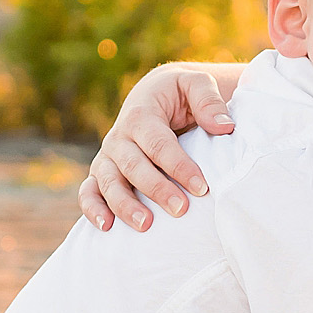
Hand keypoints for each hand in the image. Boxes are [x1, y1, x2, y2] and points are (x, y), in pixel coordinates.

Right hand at [79, 64, 236, 231]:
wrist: (153, 96)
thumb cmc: (179, 94)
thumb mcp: (195, 85)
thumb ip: (208, 100)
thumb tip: (224, 126)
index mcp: (141, 114)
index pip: (158, 144)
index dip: (179, 166)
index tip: (202, 188)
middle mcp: (120, 137)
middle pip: (133, 166)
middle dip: (156, 189)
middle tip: (181, 209)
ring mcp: (108, 156)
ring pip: (108, 182)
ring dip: (124, 205)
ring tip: (145, 225)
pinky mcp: (101, 172)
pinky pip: (89, 191)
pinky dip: (92, 208)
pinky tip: (106, 227)